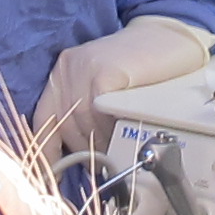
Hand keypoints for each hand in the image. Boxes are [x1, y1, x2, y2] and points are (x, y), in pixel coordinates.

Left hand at [31, 15, 214, 158]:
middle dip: (85, 151)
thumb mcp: (107, 90)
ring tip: (120, 152)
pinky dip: (112, 129)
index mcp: (61, 74)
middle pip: (65, 126)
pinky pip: (99, 113)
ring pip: (83, 123)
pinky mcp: (103, 71)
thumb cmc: (144, 70)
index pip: (43, 121)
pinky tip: (125, 133)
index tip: (56, 177)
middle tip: (107, 165)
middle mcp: (66, 69)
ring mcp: (83, 68)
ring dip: (101, 143)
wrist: (172, 36)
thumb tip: (87, 159)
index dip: (47, 152)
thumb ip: (91, 115)